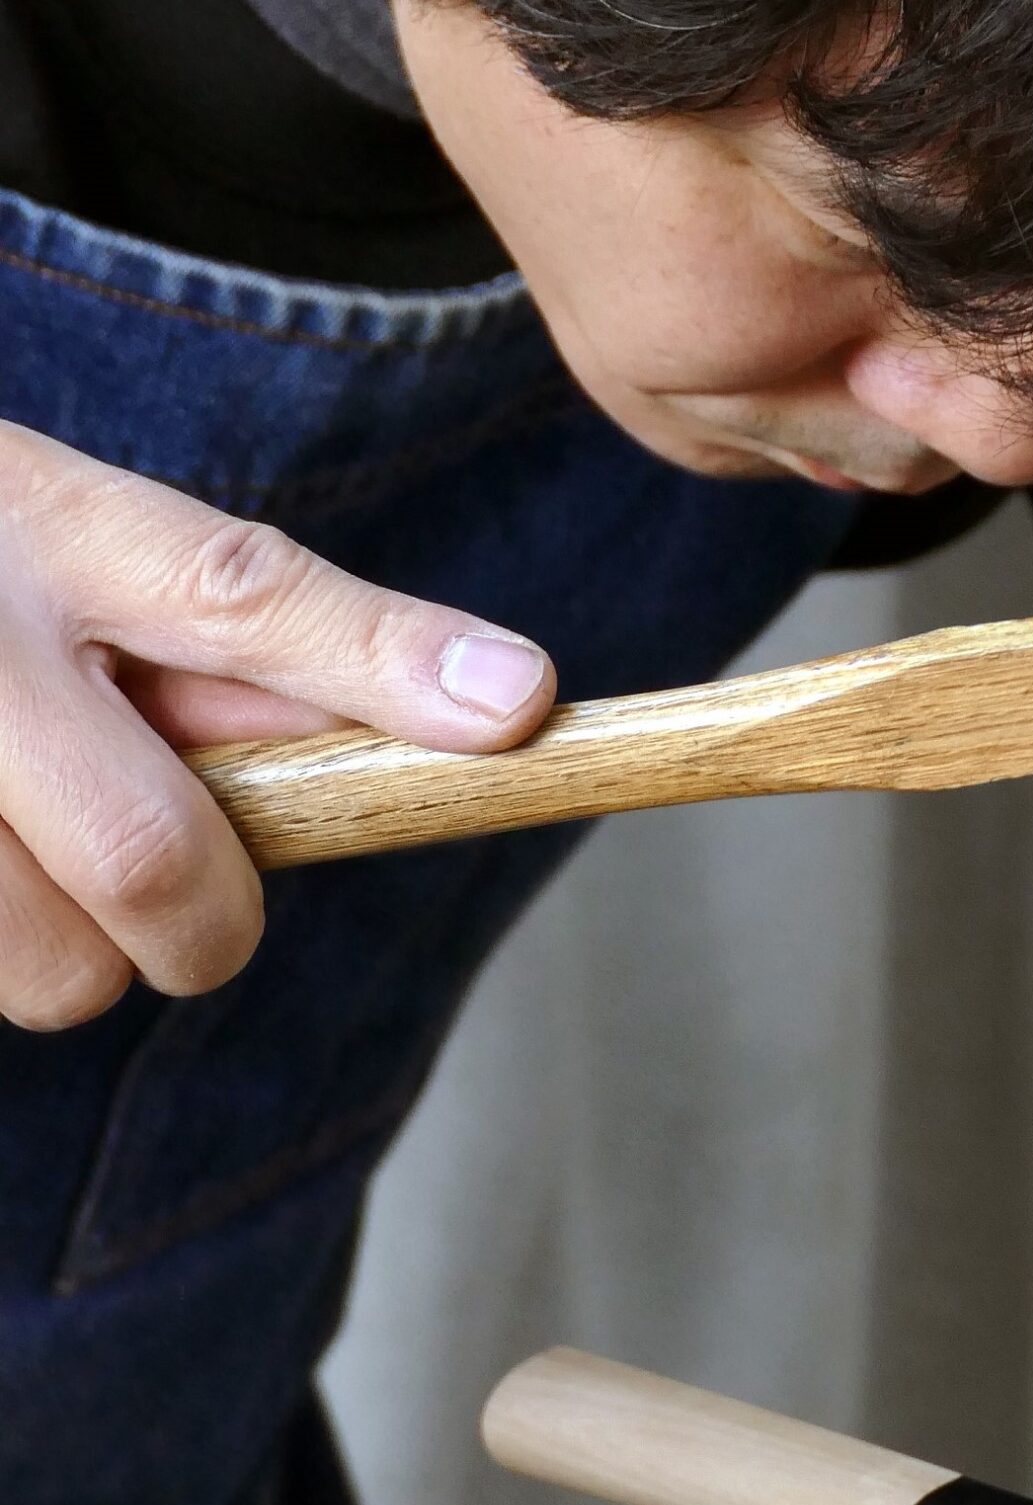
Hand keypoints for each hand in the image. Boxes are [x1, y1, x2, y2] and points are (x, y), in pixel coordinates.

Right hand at [0, 422, 555, 1028]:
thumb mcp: (93, 546)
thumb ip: (258, 640)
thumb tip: (481, 709)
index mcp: (55, 532)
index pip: (239, 593)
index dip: (380, 661)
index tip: (511, 709)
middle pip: (149, 864)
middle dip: (199, 917)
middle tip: (175, 880)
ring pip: (49, 973)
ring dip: (64, 947)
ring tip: (17, 839)